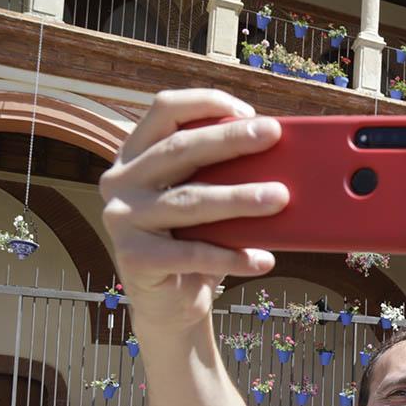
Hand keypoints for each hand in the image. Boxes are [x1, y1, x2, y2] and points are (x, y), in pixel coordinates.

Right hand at [99, 89, 287, 331]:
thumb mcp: (209, 203)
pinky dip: (231, 257)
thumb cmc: (197, 242)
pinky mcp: (133, 258)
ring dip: (239, 198)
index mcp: (136, 154)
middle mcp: (121, 180)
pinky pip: (191, 254)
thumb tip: (284, 159)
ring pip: (189, 201)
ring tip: (281, 198)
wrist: (172, 303)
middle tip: (273, 135)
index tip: (249, 111)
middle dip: (230, 140)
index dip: (205, 102)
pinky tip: (263, 259)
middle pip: (179, 150)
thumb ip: (225, 176)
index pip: (164, 110)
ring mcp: (122, 219)